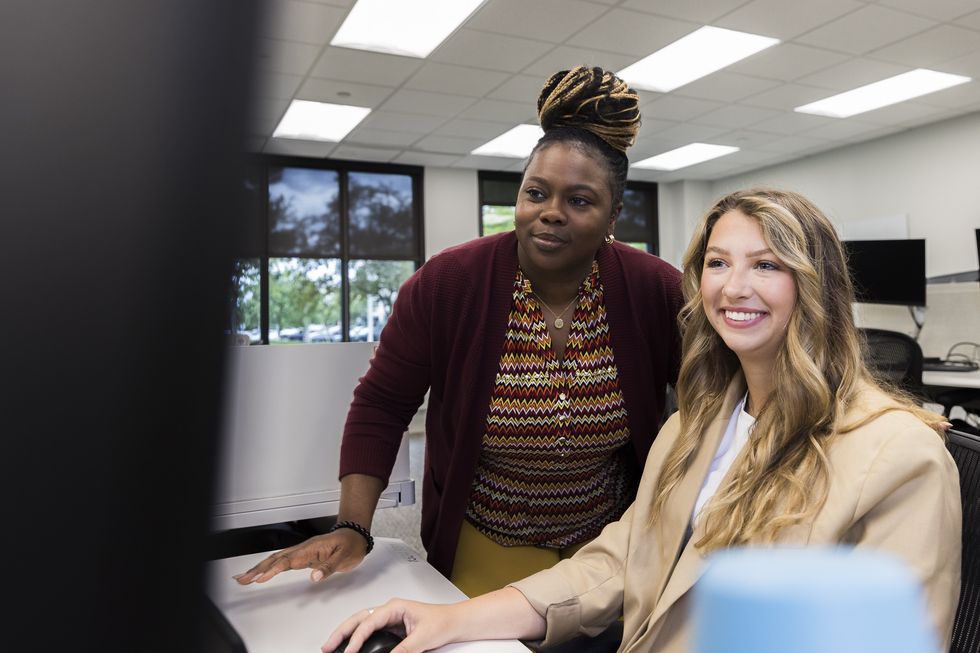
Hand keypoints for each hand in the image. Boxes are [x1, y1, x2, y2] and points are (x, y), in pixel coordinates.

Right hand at [232, 529, 368, 584]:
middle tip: (242, 579)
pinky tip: (262, 572)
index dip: (273, 570)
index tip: (260, 578)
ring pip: (276, 560)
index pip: (288, 561)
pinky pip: (283, 562)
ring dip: (259, 568)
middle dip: (258, 569)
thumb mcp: (344, 556)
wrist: (356, 536)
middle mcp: (303, 549)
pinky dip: (270, 567)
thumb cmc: (350, 545)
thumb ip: (329, 567)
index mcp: (310, 548)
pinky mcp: (303, 557)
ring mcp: (302, 553)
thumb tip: (314, 576)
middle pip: (276, 559)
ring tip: (244, 577)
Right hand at [321, 599, 459, 652]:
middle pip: (358, 619)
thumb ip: (404, 649)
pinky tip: (349, 647)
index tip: (348, 652)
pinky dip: (356, 639)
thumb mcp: (423, 638)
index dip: (356, 638)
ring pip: (360, 624)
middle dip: (341, 632)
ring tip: (331, 646)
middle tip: (327, 646)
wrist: (454, 622)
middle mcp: (388, 610)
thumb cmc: (442, 622)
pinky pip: (368, 632)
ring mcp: (388, 619)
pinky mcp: (389, 628)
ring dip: (345, 634)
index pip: (369, 622)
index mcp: (394, 607)